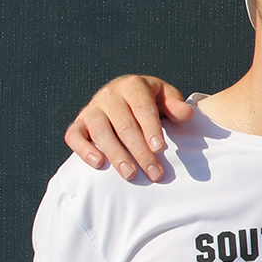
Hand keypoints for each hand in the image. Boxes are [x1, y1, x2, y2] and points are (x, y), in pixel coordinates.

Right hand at [63, 75, 192, 181]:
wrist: (123, 96)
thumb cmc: (149, 101)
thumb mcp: (165, 97)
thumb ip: (175, 105)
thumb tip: (187, 113)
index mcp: (133, 86)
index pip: (142, 107)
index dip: (151, 128)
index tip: (160, 148)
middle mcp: (109, 95)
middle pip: (124, 125)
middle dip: (140, 151)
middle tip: (154, 173)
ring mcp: (91, 109)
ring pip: (100, 131)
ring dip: (116, 154)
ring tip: (130, 175)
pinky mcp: (79, 123)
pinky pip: (74, 135)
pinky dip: (83, 149)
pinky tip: (98, 164)